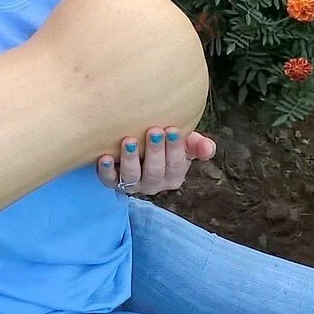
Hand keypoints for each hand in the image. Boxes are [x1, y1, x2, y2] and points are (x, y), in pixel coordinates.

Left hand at [96, 127, 216, 196]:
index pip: (177, 165)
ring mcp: (133, 184)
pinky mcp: (113, 181)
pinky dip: (106, 170)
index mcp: (174, 176)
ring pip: (132, 176)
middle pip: (155, 172)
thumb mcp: (184, 143)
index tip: (172, 129)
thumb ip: (198, 145)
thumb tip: (209, 148)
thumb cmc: (165, 143)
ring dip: (130, 159)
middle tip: (153, 131)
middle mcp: (154, 184)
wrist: (138, 146)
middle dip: (154, 152)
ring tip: (128, 141)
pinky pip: (109, 180)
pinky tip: (104, 157)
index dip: (175, 148)